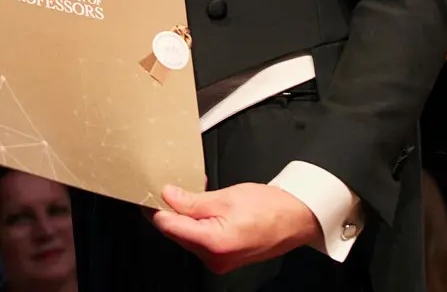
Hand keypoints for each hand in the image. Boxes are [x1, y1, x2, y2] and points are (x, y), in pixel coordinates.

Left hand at [150, 182, 320, 273]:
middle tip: (170, 185)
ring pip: (186, 235)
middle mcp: (214, 259)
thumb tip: (167, 196)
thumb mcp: (226, 197)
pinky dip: (196, 222)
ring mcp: (218, 261)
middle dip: (170, 209)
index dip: (155, 207)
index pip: (168, 226)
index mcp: (213, 244)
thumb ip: (192, 200)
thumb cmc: (270, 207)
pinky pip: (199, 238)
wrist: (297, 219)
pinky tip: (201, 205)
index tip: (148, 191)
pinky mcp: (223, 258)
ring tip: (191, 191)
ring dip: (184, 214)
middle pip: (175, 232)